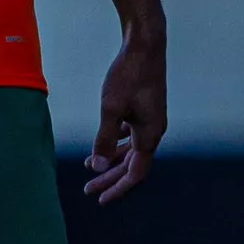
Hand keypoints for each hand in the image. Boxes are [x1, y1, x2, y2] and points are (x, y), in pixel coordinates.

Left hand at [84, 31, 165, 203]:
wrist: (145, 44)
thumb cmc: (128, 74)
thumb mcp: (111, 108)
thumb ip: (104, 139)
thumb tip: (97, 169)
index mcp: (150, 135)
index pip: (135, 173)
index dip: (117, 188)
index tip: (100, 199)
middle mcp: (154, 130)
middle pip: (132, 164)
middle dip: (110, 177)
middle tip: (88, 188)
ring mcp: (151, 119)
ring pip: (131, 149)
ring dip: (112, 159)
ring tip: (91, 167)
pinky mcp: (145, 108)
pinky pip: (131, 134)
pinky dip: (117, 141)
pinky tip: (105, 140)